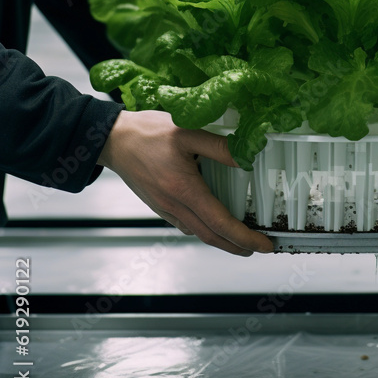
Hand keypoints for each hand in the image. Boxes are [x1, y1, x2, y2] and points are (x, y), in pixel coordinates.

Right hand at [97, 110, 273, 255]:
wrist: (112, 139)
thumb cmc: (147, 132)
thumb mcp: (187, 131)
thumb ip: (219, 147)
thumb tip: (247, 158)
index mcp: (184, 189)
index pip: (221, 223)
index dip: (245, 237)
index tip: (264, 244)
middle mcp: (174, 205)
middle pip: (212, 236)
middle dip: (238, 246)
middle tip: (259, 247)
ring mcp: (165, 209)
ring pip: (198, 233)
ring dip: (222, 241)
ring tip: (241, 239)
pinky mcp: (159, 206)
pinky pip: (186, 225)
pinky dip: (205, 230)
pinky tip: (213, 224)